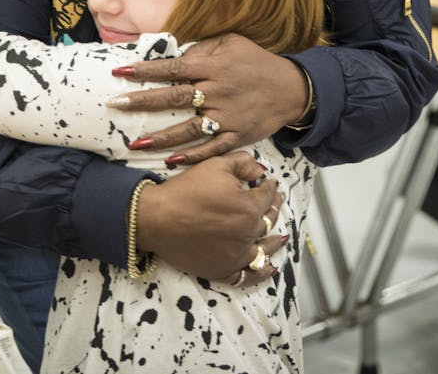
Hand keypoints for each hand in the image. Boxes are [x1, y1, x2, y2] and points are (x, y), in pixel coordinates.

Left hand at [110, 33, 310, 165]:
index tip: (121, 72)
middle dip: (143, 101)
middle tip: (116, 105)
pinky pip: (212, 148)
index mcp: (213, 66)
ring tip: (135, 143)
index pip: (173, 67)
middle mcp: (218, 91)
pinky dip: (193, 155)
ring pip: (189, 128)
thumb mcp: (232, 43)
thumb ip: (203, 47)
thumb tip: (177, 52)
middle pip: (175, 96)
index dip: (145, 70)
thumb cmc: (257, 63)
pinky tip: (172, 160)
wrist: (292, 88)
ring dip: (161, 137)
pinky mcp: (238, 135)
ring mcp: (228, 116)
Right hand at [137, 152, 286, 281]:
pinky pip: (248, 275)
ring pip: (263, 248)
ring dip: (274, 240)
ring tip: (280, 236)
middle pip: (267, 220)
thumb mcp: (215, 165)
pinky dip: (262, 273)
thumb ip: (243, 163)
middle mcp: (247, 233)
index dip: (269, 188)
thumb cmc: (185, 189)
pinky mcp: (223, 269)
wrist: (157, 218)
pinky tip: (270, 267)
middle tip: (275, 202)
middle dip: (273, 208)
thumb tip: (260, 171)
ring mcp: (236, 255)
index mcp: (248, 208)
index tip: (269, 183)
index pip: (266, 196)